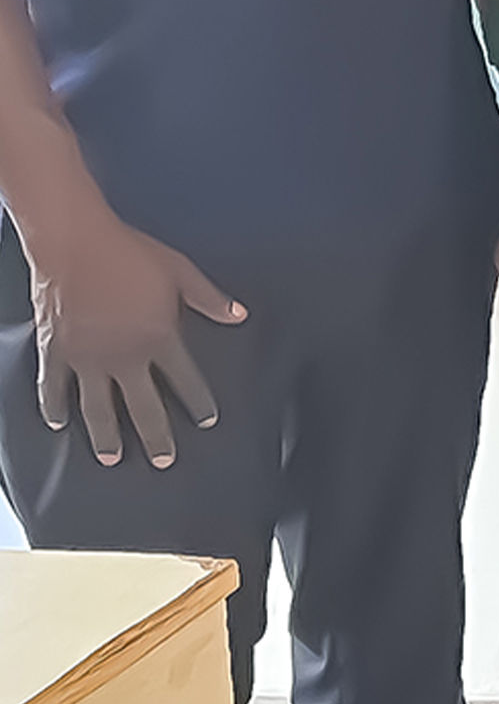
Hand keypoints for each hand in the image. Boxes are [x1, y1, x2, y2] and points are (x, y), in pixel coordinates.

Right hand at [27, 196, 242, 467]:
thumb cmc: (131, 253)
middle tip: (164, 461)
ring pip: (97, 408)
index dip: (198, 403)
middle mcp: (124, 357)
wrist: (75, 242)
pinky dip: (54, 407)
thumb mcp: (180, 272)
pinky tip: (58, 425)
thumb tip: (240, 316)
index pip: (186, 381)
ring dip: (105, 436)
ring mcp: (86, 358)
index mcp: (159, 339)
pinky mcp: (55, 351)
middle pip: (143, 408)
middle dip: (156, 436)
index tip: (207, 421)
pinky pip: (53, 388)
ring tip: (112, 459)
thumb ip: (209, 299)